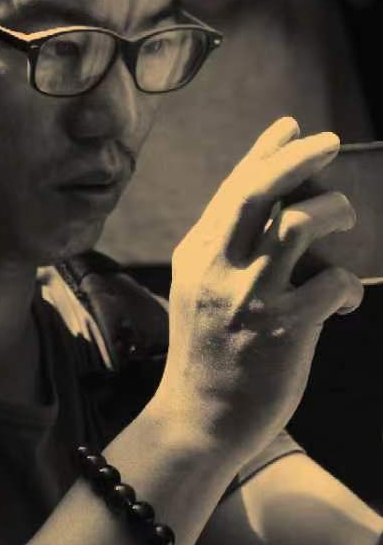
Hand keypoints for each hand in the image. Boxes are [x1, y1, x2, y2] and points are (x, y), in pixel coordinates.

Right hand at [153, 117, 362, 461]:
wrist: (198, 418)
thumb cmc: (205, 351)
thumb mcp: (197, 290)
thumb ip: (224, 250)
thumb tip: (271, 211)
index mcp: (197, 253)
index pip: (233, 188)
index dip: (263, 151)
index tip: (289, 125)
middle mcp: (218, 267)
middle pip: (259, 191)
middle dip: (299, 157)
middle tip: (331, 141)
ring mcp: (248, 298)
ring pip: (298, 224)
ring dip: (333, 212)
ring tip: (345, 218)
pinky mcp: (282, 331)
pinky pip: (332, 285)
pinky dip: (348, 286)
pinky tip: (344, 301)